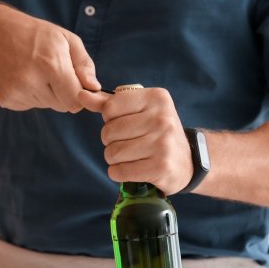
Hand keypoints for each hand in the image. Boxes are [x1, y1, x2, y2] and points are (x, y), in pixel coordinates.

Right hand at [0, 2, 100, 112]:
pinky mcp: (5, 99)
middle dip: (64, 93)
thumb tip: (94, 88)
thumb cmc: (34, 33)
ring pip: (46, 105)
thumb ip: (84, 65)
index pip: (75, 99)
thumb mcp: (65, 39)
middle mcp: (31, 81)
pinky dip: (30, 95)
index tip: (79, 85)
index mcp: (50, 64)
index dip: (81, 95)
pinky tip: (22, 76)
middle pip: (63, 106)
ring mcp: (16, 92)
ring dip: (47, 93)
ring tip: (34, 70)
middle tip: (53, 71)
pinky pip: (29, 105)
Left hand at [78, 86, 192, 193]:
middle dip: (110, 141)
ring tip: (129, 157)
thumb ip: (109, 103)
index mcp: (157, 98)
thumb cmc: (157, 133)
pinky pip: (120, 171)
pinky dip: (118, 173)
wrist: (187, 162)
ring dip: (114, 159)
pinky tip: (130, 169)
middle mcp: (162, 118)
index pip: (110, 107)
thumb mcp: (139, 111)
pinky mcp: (160, 167)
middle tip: (127, 144)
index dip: (110, 120)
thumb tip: (81, 94)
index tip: (125, 125)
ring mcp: (163, 143)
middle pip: (109, 131)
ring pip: (112, 153)